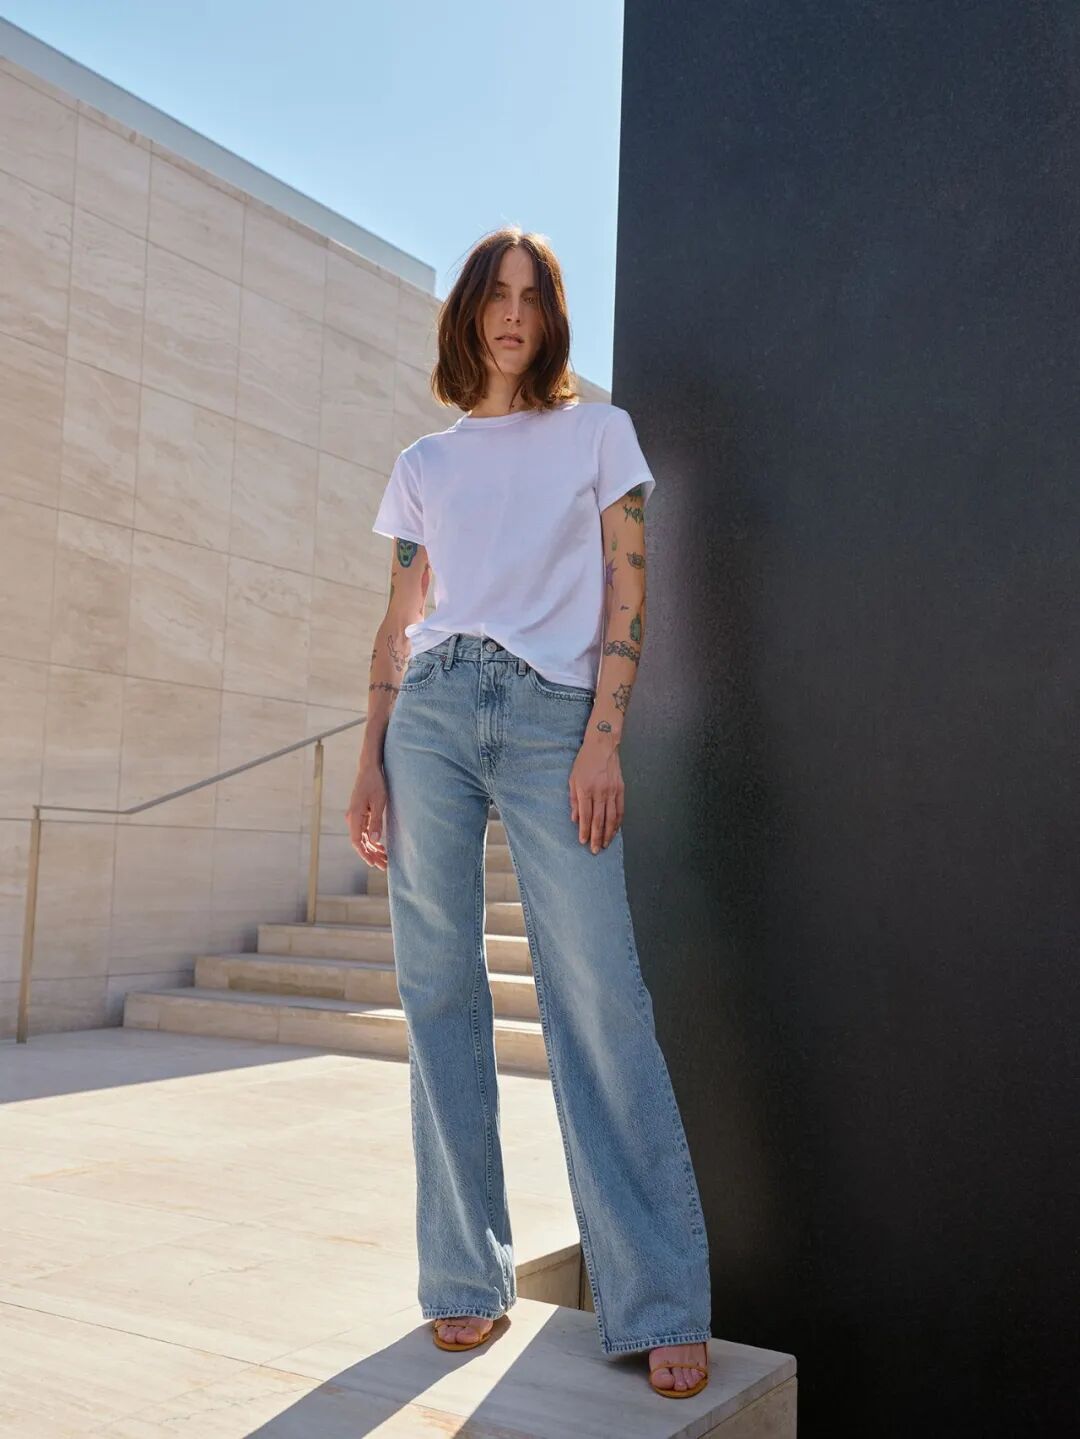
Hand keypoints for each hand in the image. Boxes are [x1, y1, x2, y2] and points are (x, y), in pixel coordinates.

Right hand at [345, 762, 388, 870]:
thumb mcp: (379, 802)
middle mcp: (352, 818)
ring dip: (373, 849)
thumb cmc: (375, 783)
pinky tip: (381, 847)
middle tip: (384, 866)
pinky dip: (372, 840)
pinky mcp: (360, 814)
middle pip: (360, 842)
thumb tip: (375, 841)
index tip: (373, 864)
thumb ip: (376, 822)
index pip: (357, 841)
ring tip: (385, 860)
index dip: (365, 854)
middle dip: (371, 855)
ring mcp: (355, 817)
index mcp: (355, 816)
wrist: (369, 769)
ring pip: (363, 838)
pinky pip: (364, 831)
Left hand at [569, 735, 623, 852]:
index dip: (584, 830)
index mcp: (586, 790)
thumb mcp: (572, 779)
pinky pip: (620, 810)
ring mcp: (612, 791)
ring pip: (611, 818)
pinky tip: (615, 831)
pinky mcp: (621, 789)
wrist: (602, 746)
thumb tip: (575, 818)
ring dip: (609, 833)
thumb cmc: (584, 762)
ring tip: (605, 844)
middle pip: (599, 820)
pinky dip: (618, 822)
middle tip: (595, 850)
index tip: (583, 841)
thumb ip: (574, 800)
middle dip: (596, 837)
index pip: (585, 816)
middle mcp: (600, 792)